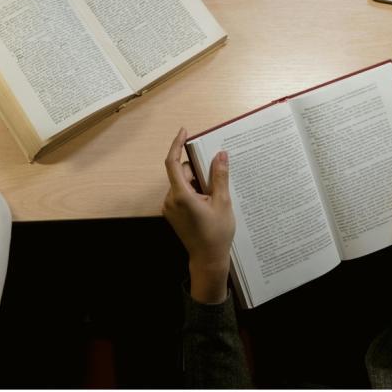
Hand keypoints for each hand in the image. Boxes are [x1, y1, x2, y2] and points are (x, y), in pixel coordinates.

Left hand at [163, 128, 234, 303]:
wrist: (208, 259)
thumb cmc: (216, 234)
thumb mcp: (222, 202)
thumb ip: (220, 176)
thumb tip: (221, 155)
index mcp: (181, 196)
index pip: (173, 163)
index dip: (176, 144)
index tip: (184, 132)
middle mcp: (170, 200)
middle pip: (181, 173)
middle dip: (198, 170)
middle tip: (216, 173)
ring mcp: (169, 207)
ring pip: (182, 184)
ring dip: (197, 182)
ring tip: (215, 196)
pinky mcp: (172, 213)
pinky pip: (181, 194)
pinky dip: (194, 191)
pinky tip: (209, 201)